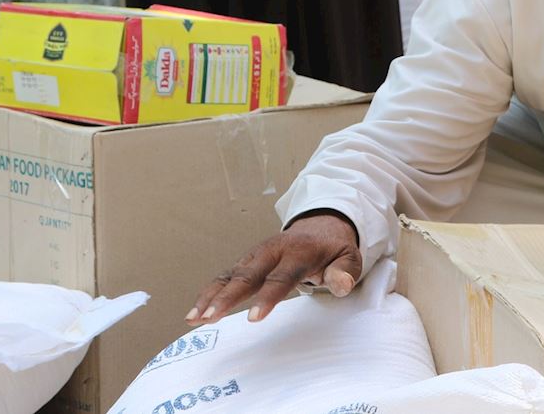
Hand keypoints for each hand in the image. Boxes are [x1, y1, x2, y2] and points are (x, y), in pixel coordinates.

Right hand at [187, 210, 362, 325]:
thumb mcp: (349, 256)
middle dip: (227, 297)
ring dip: (210, 296)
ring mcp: (256, 256)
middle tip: (210, 317)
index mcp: (297, 251)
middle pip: (246, 275)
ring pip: (230, 275)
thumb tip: (341, 284)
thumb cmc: (333, 247)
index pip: (281, 277)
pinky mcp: (247, 262)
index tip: (252, 317)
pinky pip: (225, 277)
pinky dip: (209, 293)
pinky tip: (196, 313)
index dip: (267, 297)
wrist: (321, 225)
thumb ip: (345, 271)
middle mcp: (271, 251)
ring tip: (194, 318)